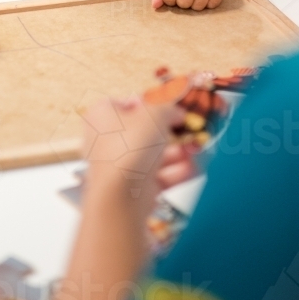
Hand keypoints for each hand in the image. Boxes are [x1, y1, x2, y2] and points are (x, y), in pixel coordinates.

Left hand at [82, 96, 194, 223]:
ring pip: (153, 155)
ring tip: (196, 150)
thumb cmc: (129, 148)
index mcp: (103, 114)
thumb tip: (177, 112)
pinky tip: (192, 169)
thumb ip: (169, 109)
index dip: (153, 105)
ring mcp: (120, 165)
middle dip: (171, 134)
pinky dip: (175, 172)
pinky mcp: (132, 187)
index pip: (129, 103)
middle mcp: (107, 139)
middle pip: (145, 131)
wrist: (121, 196)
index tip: (172, 109)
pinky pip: (157, 176)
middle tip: (189, 132)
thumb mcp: (155, 114)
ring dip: (177, 153)